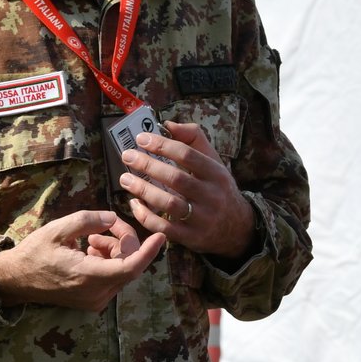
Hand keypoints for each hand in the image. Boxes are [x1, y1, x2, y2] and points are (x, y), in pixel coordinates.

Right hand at [0, 210, 164, 311]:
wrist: (16, 280)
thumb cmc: (35, 252)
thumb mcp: (58, 229)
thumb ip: (88, 221)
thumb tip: (113, 218)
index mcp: (88, 276)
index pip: (130, 267)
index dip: (149, 251)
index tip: (162, 236)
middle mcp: (96, 293)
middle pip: (128, 265)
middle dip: (123, 241)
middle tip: (106, 225)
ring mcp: (95, 301)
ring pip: (122, 271)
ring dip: (114, 251)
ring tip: (90, 239)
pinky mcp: (93, 302)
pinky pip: (112, 278)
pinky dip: (108, 261)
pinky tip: (89, 251)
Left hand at [120, 121, 254, 258]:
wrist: (236, 227)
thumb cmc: (217, 187)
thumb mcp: (213, 161)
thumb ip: (193, 138)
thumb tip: (167, 124)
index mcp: (216, 173)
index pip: (188, 155)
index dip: (162, 145)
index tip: (141, 139)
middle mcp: (211, 196)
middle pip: (176, 179)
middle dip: (148, 165)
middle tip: (128, 156)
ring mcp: (201, 219)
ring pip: (169, 204)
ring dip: (143, 190)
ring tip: (125, 179)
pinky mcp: (190, 237)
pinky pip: (163, 227)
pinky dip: (145, 216)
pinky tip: (134, 203)